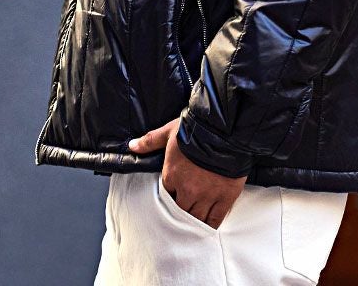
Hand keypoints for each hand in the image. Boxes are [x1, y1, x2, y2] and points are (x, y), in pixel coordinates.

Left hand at [128, 116, 246, 228]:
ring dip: (193, 222)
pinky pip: (215, 219)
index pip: (166, 195)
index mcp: (172, 175)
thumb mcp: (169, 132)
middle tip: (181, 215)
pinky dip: (210, 225)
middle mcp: (188, 190)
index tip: (172, 196)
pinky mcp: (225, 198)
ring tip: (192, 225)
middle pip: (180, 211)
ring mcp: (207, 196)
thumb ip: (150, 141)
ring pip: (196, 218)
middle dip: (180, 212)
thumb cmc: (195, 128)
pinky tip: (207, 228)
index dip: (169, 196)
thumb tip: (132, 145)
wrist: (224, 130)